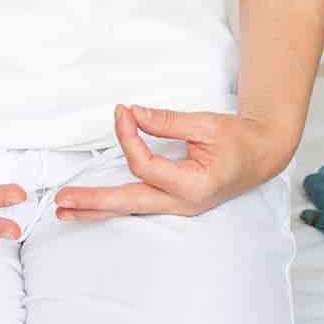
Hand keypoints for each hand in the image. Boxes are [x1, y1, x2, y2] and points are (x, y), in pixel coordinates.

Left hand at [51, 104, 290, 220]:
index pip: (145, 165)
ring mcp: (177, 208)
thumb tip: (133, 114)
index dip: (129, 137)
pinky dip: (112, 205)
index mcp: (193, 185)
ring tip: (65, 211)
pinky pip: (137, 206)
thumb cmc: (237, 140)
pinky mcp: (173, 204)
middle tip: (62, 200)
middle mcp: (182, 204)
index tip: (123, 112)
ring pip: (129, 210)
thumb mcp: (205, 124)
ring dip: (96, 209)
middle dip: (93, 201)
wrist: (260, 156)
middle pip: (129, 204)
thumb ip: (167, 121)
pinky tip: (92, 207)